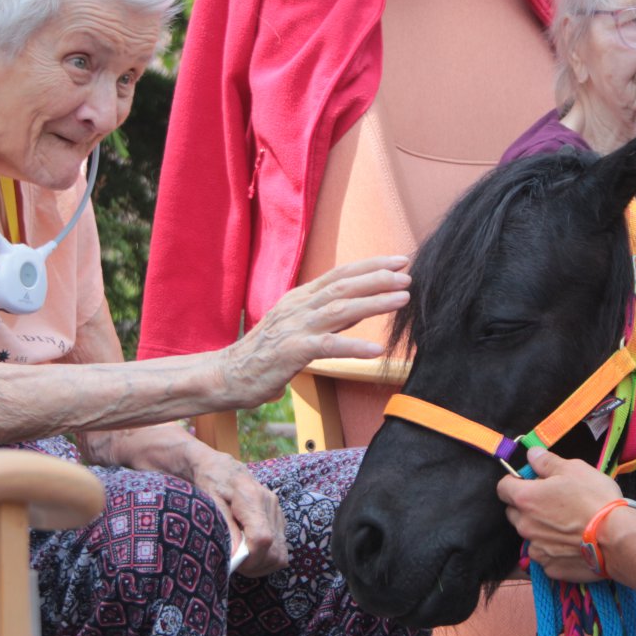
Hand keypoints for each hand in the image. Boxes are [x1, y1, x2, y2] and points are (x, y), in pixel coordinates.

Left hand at [188, 446, 287, 576]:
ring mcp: (276, 510)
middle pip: (274, 550)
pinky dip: (268, 557)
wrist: (218, 467)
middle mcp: (269, 503)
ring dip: (263, 565)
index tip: (234, 563)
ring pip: (281, 553)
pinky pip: (281, 547)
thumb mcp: (210, 503)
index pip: (262, 538)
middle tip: (235, 564)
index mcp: (251, 498)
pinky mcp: (278, 516)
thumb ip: (225, 528)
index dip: (250, 558)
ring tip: (243, 561)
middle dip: (255, 565)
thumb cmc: (209, 484)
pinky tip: (251, 554)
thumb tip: (235, 555)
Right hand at [219, 256, 409, 409]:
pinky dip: (354, 346)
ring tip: (402, 299)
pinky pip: (328, 347)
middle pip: (344, 285)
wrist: (228, 374)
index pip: (340, 273)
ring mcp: (295, 327)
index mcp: (301, 297)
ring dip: (374, 303)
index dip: (371, 265)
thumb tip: (363, 306)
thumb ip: (328, 315)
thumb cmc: (266, 353)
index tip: (400, 260)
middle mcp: (300, 306)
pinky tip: (376, 350)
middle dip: (379, 278)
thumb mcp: (298, 325)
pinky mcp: (292, 351)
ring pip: (340, 310)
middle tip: (408, 274)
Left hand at [495, 449, 624, 582]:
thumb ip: (546, 462)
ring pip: (530, 535)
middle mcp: (525, 526)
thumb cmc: (595, 500)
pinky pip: (545, 556)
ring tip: (566, 525)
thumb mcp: (573, 469)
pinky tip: (572, 544)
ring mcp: (536, 549)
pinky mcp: (550, 568)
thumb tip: (531, 454)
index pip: (503, 488)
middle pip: (514, 513)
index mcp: (526, 499)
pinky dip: (553, 549)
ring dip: (540, 529)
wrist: (617, 539)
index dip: (515, 482)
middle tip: (553, 503)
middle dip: (527, 507)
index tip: (531, 482)